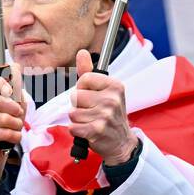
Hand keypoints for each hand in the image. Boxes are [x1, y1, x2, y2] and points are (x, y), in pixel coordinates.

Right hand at [0, 61, 28, 187]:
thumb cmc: (6, 123)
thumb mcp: (16, 102)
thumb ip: (16, 86)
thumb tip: (15, 64)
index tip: (9, 90)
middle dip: (15, 109)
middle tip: (18, 115)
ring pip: (5, 119)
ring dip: (16, 126)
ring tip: (13, 128)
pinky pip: (6, 133)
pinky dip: (15, 136)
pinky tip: (11, 137)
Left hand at [71, 49, 136, 164]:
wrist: (121, 142)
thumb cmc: (110, 114)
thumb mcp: (105, 91)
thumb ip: (89, 72)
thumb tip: (82, 52)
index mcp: (115, 86)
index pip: (84, 79)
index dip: (82, 89)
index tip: (92, 96)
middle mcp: (112, 99)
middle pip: (75, 96)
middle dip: (79, 106)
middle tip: (92, 112)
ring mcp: (105, 115)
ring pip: (72, 113)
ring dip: (78, 120)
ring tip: (91, 122)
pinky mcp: (97, 130)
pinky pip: (73, 127)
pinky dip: (77, 131)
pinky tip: (89, 132)